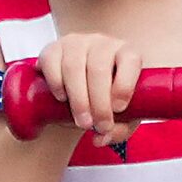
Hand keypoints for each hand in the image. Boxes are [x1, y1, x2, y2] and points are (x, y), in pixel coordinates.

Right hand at [36, 32, 141, 147]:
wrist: (77, 90)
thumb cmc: (104, 100)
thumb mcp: (120, 116)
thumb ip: (119, 129)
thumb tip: (102, 138)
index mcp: (125, 53)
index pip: (130, 60)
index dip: (125, 84)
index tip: (119, 109)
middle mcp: (102, 43)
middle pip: (99, 69)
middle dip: (99, 103)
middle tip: (98, 126)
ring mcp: (75, 43)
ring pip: (74, 67)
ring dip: (78, 99)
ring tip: (82, 122)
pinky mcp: (52, 49)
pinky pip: (52, 64)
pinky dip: (56, 84)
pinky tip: (62, 98)